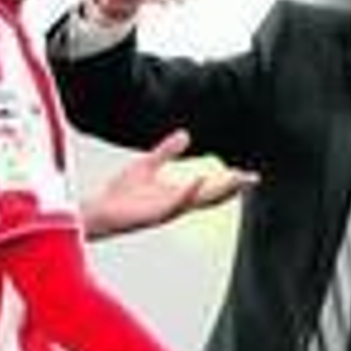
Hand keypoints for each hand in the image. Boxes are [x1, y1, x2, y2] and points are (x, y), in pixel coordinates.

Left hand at [82, 130, 255, 240]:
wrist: (97, 211)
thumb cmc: (120, 193)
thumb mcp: (147, 164)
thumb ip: (166, 152)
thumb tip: (187, 135)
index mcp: (177, 193)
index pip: (210, 188)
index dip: (229, 182)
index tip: (249, 175)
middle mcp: (176, 204)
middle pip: (211, 196)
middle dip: (232, 188)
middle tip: (253, 179)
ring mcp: (166, 211)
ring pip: (199, 201)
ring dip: (218, 191)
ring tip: (236, 179)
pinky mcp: (153, 215)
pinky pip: (175, 203)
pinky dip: (188, 191)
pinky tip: (200, 178)